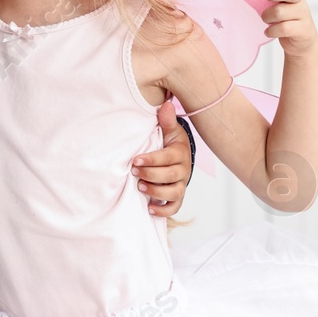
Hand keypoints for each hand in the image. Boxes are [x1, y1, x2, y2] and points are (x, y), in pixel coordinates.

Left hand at [134, 99, 192, 217]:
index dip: (152, 160)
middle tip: (134, 172)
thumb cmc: (168, 141)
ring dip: (157, 192)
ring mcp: (181, 184)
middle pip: (171, 176)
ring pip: (174, 193)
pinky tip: (149, 209)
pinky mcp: (177, 196)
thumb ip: (166, 120)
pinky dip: (163, 211)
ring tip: (140, 187)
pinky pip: (174, 207)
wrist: (177, 155)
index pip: (168, 158)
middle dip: (151, 175)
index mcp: (179, 152)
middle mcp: (183, 170)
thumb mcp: (168, 129)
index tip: (135, 160)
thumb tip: (166, 105)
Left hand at [263, 0, 317, 57]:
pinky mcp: (302, 29)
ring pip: (283, 11)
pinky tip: (269, 31)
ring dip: (268, 16)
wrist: (300, 39)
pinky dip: (272, 30)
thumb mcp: (268, 3)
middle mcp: (299, 0)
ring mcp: (303, 14)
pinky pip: (284, 28)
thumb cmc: (280, 16)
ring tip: (266, 19)